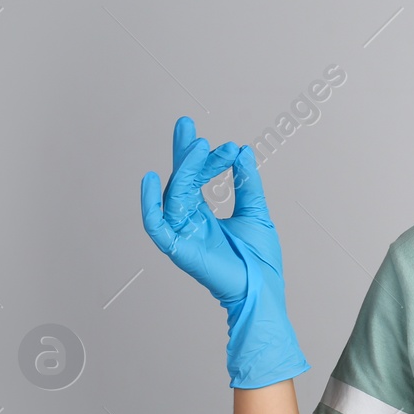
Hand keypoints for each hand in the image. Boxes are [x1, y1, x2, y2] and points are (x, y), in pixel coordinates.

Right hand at [140, 116, 309, 388]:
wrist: (264, 289)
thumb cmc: (258, 259)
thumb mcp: (255, 211)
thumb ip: (246, 182)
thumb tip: (241, 151)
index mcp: (202, 215)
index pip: (193, 178)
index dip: (194, 155)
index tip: (208, 136)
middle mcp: (188, 222)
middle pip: (180, 181)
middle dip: (182, 153)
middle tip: (187, 124)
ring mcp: (182, 235)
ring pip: (174, 196)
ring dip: (184, 169)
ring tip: (198, 146)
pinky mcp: (179, 249)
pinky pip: (156, 225)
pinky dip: (150, 203)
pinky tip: (152, 178)